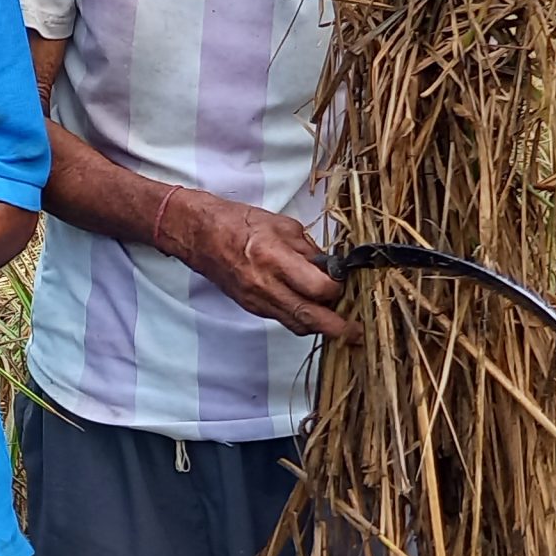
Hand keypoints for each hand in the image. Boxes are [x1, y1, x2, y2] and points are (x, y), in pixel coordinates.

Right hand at [156, 193, 351, 340]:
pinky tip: (310, 309)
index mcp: (274, 258)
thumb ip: (309, 250)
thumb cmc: (238, 223)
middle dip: (338, 328)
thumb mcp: (282, 225)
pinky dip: (300, 318)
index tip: (344, 282)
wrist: (199, 235)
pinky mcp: (251, 307)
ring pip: (298, 325)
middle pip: (310, 318)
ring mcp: (257, 300)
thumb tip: (329, 267)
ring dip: (320, 326)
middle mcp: (265, 285)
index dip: (338, 289)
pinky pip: (283, 319)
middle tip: (356, 333)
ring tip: (336, 321)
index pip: (318, 288)